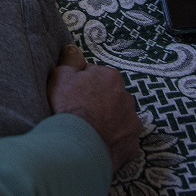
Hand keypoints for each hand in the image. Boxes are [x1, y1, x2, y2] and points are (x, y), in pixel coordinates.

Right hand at [47, 45, 141, 171]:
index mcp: (111, 78)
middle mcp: (128, 98)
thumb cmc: (69, 106)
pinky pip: (124, 142)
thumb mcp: (61, 76)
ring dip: (110, 122)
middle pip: (112, 97)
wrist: (79, 145)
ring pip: (121, 119)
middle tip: (82, 113)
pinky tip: (100, 146)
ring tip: (91, 132)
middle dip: (101, 103)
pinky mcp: (133, 146)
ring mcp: (133, 124)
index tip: (74, 95)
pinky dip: (115, 143)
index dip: (84, 84)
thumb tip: (73, 48)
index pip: (98, 75)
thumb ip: (70, 60)